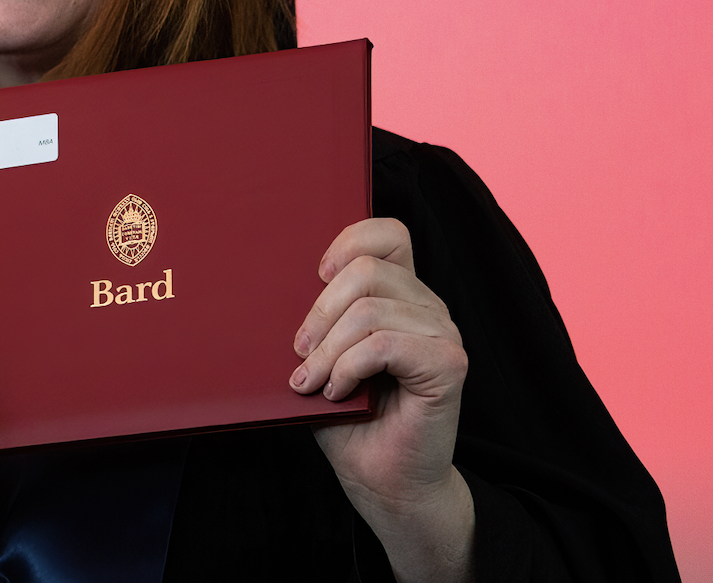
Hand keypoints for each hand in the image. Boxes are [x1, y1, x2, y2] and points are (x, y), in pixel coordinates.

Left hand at [291, 218, 474, 582]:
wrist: (381, 480)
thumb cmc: (347, 419)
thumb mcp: (319, 357)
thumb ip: (313, 319)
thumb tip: (264, 283)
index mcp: (399, 295)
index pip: (387, 233)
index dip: (348, 240)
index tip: (312, 274)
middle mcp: (426, 306)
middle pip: (366, 268)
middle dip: (319, 311)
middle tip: (299, 352)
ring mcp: (442, 332)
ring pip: (370, 309)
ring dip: (328, 349)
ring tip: (312, 380)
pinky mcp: (448, 363)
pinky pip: (384, 343)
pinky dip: (349, 366)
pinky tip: (338, 391)